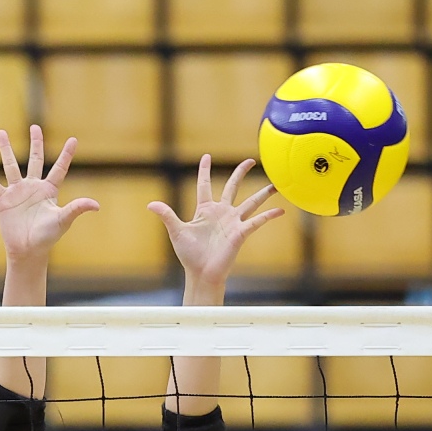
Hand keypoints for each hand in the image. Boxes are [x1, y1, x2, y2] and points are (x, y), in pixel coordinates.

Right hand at [0, 126, 97, 271]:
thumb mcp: (63, 220)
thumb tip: (96, 205)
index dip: (66, 155)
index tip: (73, 140)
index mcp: (49, 191)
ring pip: (10, 166)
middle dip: (36, 143)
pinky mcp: (3, 200)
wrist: (28, 250)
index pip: (59, 169)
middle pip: (35, 160)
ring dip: (5, 149)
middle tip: (35, 127)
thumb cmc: (47, 237)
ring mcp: (17, 192)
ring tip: (0, 132)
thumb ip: (76, 208)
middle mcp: (33, 188)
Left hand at [149, 156, 283, 292]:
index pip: (205, 185)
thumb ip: (167, 215)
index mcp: (205, 210)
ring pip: (251, 202)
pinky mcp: (241, 232)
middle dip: (240, 173)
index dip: (204, 171)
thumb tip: (151, 204)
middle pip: (232, 187)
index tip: (206, 156)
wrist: (201, 273)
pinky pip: (257, 221)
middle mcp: (221, 213)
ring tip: (276, 184)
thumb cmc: (189, 255)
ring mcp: (233, 222)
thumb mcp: (177, 231)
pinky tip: (280, 211)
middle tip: (250, 161)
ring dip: (263, 193)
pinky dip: (269, 216)